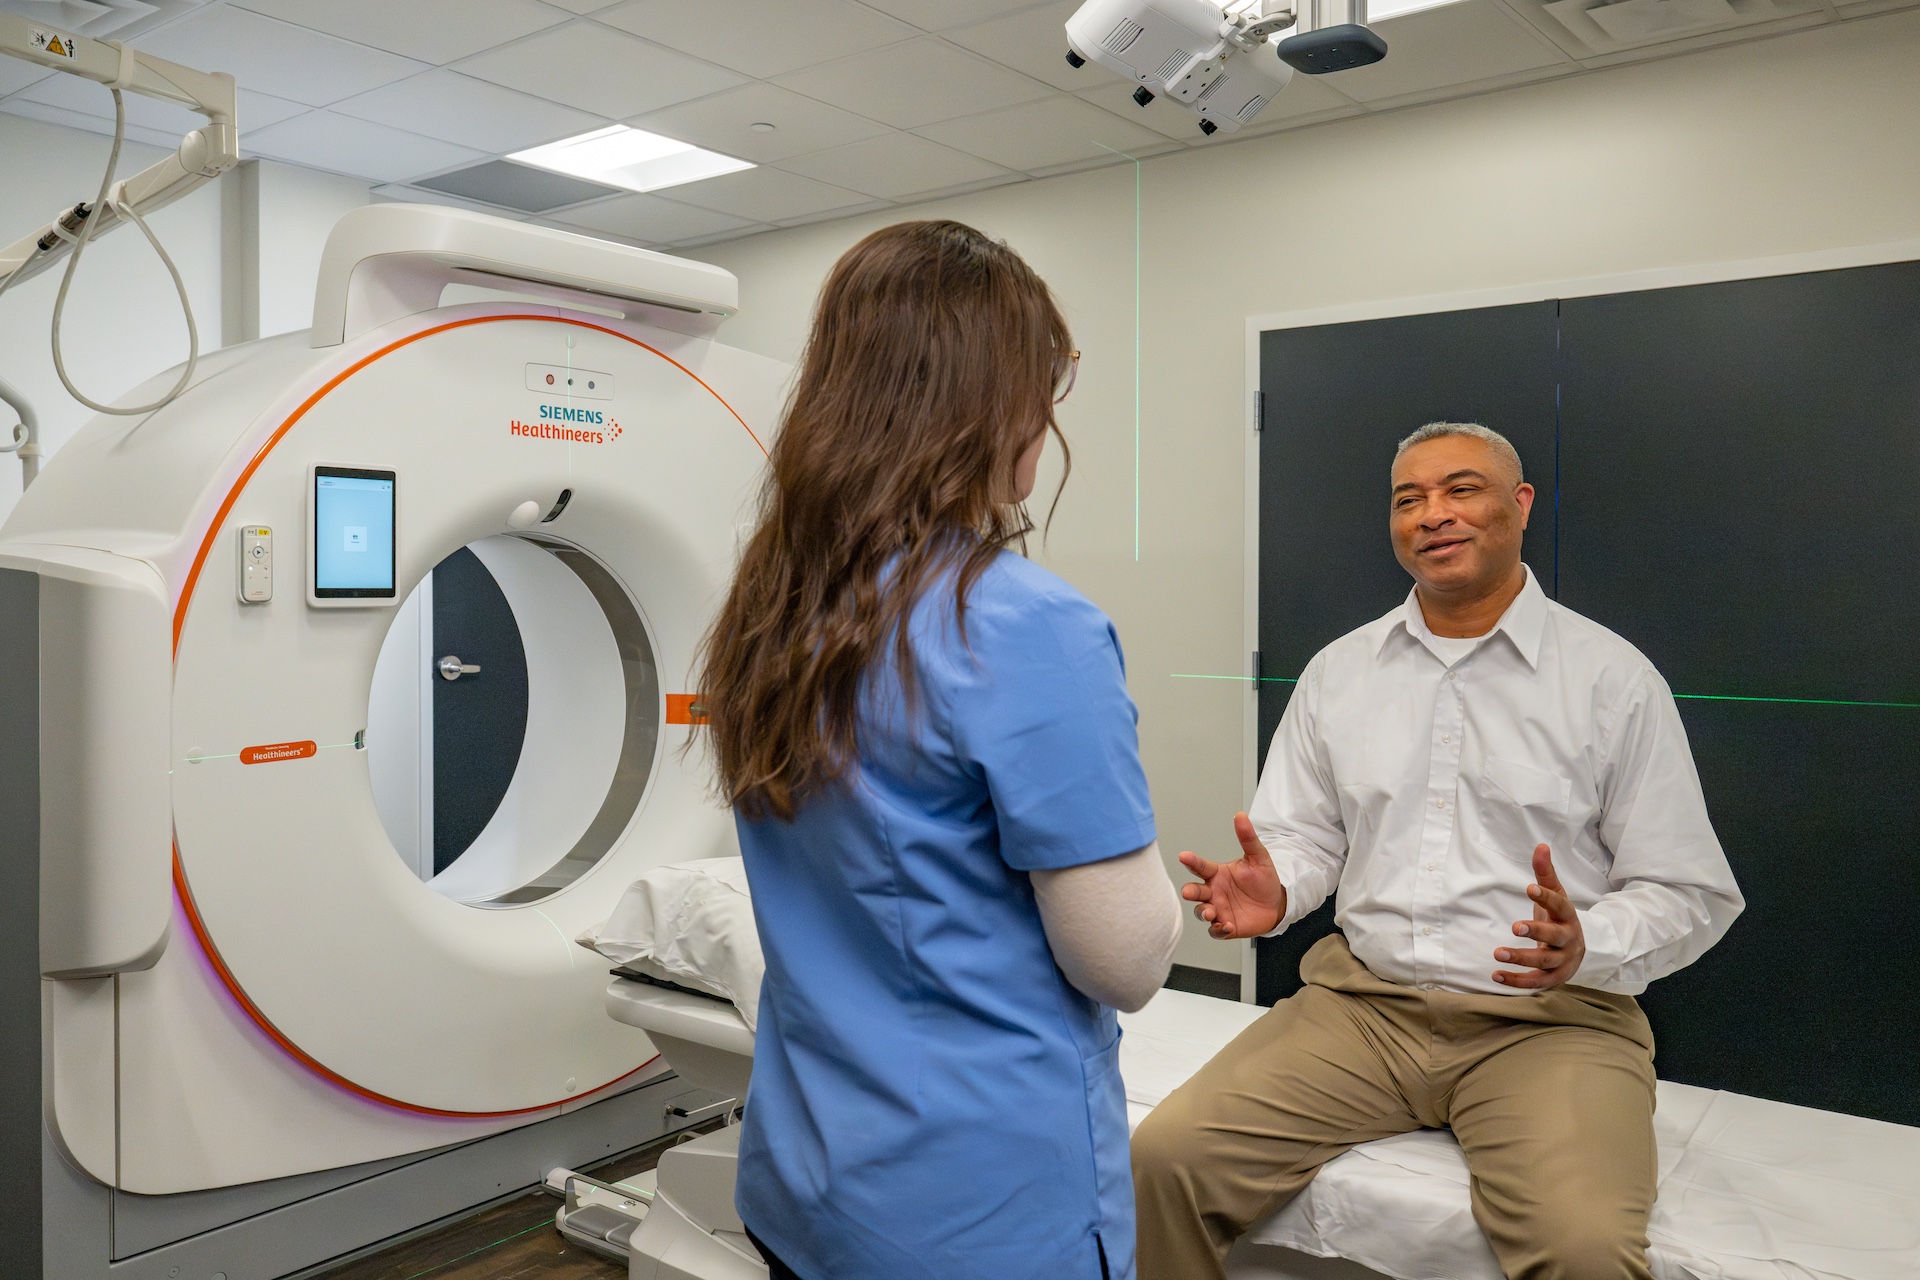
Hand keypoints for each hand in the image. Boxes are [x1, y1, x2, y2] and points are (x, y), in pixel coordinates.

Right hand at [1178, 813, 1286, 940]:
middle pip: (1195, 891)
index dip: (1191, 861)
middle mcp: (1213, 892)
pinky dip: (1218, 929)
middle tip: (1188, 892)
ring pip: (1201, 911)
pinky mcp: (1226, 926)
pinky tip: (1226, 925)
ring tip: (1211, 913)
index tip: (1183, 856)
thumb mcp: (1259, 858)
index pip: (1200, 866)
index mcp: (1217, 874)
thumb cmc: (1264, 880)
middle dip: (1189, 891)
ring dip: (1203, 912)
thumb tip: (1241, 815)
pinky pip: (1215, 930)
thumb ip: (1248, 838)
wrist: (1277, 903)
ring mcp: (1218, 909)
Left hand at [1493, 844, 1584, 988]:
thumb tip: (1541, 845)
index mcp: (1568, 916)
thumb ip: (1545, 874)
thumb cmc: (1560, 918)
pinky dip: (1517, 981)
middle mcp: (1568, 939)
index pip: (1559, 905)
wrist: (1580, 949)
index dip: (1546, 897)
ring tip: (1497, 952)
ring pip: (1544, 961)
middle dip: (1536, 932)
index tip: (1529, 888)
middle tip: (1514, 926)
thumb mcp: (1556, 895)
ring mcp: (1563, 960)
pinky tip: (1496, 976)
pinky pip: (1537, 982)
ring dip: (1521, 958)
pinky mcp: (1555, 978)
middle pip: (1554, 937)